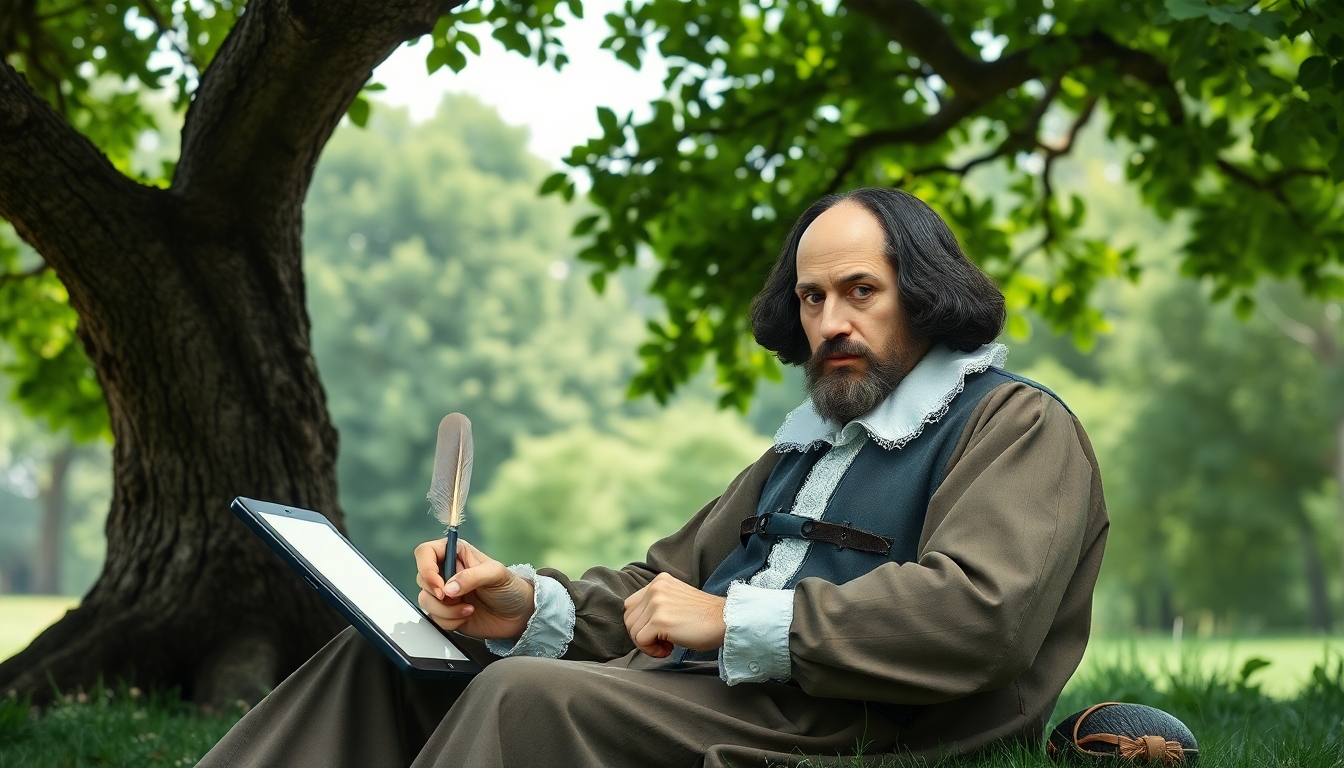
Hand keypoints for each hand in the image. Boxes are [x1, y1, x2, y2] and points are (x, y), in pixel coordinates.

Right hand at [414, 538, 533, 639]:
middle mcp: (447, 572)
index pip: (425, 553)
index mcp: (456, 553)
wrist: (519, 615)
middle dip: (437, 594)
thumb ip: (471, 577)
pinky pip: (434, 619)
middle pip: (422, 579)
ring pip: (425, 601)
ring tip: (469, 609)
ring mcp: (445, 594)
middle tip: (456, 598)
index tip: (439, 585)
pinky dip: (450, 621)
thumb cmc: (511, 588)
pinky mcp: (446, 613)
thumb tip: (448, 588)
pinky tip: (467, 616)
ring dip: (446, 610)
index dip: (426, 568)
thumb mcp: (496, 574)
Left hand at [622, 572, 726, 657]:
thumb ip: (657, 603)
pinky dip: (652, 650)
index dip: (640, 623)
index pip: (631, 605)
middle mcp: (656, 588)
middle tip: (661, 642)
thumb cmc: (704, 617)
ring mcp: (657, 603)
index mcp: (659, 581)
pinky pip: (641, 640)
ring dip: (647, 644)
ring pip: (633, 631)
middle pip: (629, 618)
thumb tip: (637, 623)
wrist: (726, 621)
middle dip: (641, 634)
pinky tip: (669, 649)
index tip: (658, 632)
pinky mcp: (660, 620)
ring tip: (667, 645)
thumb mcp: (677, 599)